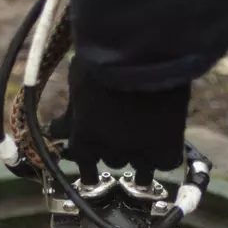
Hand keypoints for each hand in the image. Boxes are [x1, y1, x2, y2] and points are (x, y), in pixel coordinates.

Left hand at [66, 55, 190, 184]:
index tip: (91, 162)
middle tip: (123, 135)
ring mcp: (139, 154)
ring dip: (141, 161)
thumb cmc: (100, 62)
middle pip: (111, 161)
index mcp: (83, 139)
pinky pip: (166, 164)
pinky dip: (166, 157)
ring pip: (139, 171)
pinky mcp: (165, 150)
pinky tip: (167, 149)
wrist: (140, 56)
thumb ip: (72, 109)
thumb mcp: (76, 84)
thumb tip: (59, 126)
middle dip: (115, 150)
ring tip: (147, 155)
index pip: (82, 160)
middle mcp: (108, 153)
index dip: (88, 161)